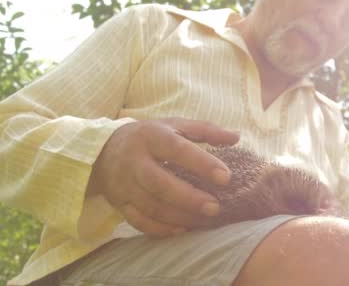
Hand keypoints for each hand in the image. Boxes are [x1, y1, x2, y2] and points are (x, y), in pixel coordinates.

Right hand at [88, 118, 239, 236]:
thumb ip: (206, 130)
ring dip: (178, 216)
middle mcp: (135, 160)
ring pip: (150, 205)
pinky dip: (160, 228)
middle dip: (189, 198)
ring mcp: (124, 183)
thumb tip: (236, 136)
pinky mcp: (119, 202)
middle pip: (160, 183)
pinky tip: (182, 230)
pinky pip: (138, 220)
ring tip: (204, 220)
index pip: (178, 150)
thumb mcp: (175, 125)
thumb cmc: (150, 136)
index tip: (226, 177)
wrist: (103, 149)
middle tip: (215, 208)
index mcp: (152, 136)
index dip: (202, 164)